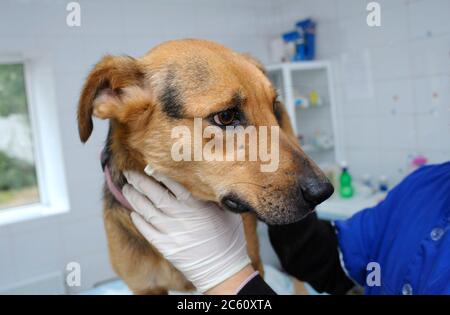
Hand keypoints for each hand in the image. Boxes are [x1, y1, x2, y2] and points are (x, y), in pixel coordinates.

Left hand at [122, 166, 252, 292]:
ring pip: (147, 211)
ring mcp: (172, 233)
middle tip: (129, 173)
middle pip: (155, 195)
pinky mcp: (166, 247)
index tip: (149, 165)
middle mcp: (182, 217)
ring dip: (134, 199)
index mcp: (197, 206)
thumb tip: (205, 178)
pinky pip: (147, 231)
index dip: (159, 174)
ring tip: (127, 189)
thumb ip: (213, 196)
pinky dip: (139, 220)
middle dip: (140, 182)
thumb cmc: (229, 237)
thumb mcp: (227, 212)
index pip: (173, 185)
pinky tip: (134, 212)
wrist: (224, 269)